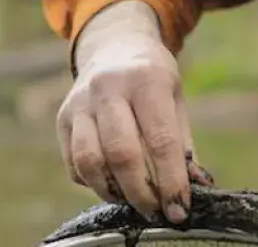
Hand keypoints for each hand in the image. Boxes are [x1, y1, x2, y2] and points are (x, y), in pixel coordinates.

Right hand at [57, 1, 211, 225]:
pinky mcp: (63, 117)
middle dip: (141, 193)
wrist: (114, 45)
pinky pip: (74, 164)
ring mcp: (80, 102)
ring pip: (89, 161)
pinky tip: (112, 182)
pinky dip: (94, 183)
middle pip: (121, 153)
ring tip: (132, 200)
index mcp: (146, 78)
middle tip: (155, 212)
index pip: (161, 140)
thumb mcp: (175, 97)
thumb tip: (195, 189)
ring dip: (113, 192)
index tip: (180, 210)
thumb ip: (182, 144)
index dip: (172, 182)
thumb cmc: (152, 78)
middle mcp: (108, 87)